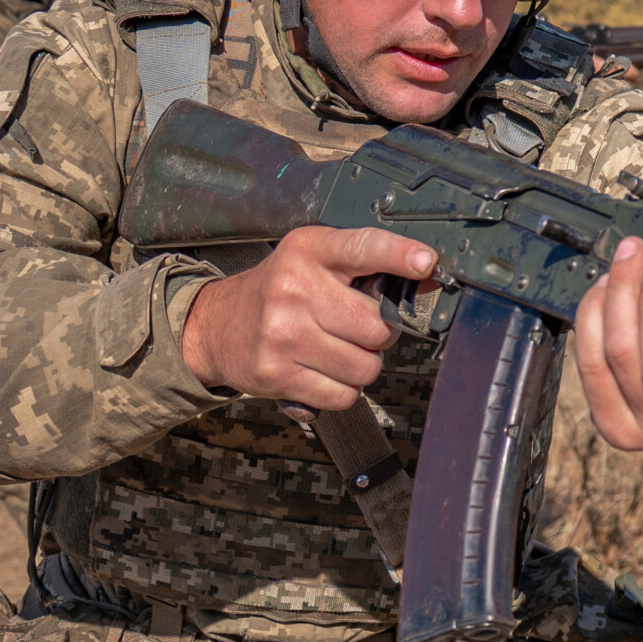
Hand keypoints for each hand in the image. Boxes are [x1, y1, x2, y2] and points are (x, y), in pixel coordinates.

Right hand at [179, 226, 433, 410]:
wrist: (216, 326)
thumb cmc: (279, 291)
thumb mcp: (313, 260)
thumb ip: (363, 265)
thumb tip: (426, 277)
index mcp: (309, 251)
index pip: (363, 246)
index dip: (398, 255)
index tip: (426, 261)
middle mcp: (294, 288)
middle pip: (378, 326)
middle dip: (379, 333)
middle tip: (355, 327)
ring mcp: (284, 333)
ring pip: (366, 366)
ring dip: (362, 365)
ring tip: (336, 349)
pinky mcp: (277, 374)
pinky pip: (344, 395)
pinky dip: (342, 390)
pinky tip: (322, 370)